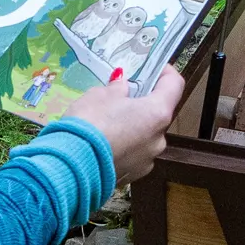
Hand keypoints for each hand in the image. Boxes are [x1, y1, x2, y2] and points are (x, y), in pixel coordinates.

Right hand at [61, 70, 183, 183]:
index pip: (174, 85)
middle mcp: (159, 138)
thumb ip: (117, 88)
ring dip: (133, 127)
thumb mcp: (99, 95)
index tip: (152, 69)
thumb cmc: (89, 123)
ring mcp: (148, 160)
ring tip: (107, 124)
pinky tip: (104, 144)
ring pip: (145, 136)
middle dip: (142, 103)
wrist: (71, 167)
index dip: (165, 73)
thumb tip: (123, 85)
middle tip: (121, 97)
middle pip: (157, 114)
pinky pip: (133, 154)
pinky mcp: (134, 175)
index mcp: (157, 113)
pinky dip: (124, 146)